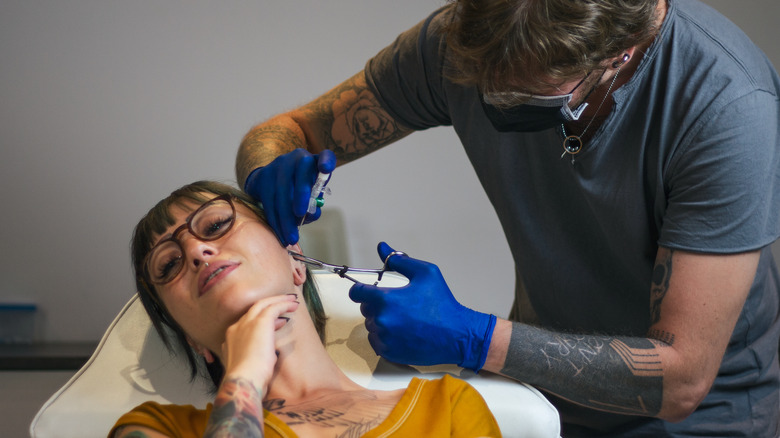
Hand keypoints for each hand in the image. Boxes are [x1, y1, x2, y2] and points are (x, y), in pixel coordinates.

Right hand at [220, 294, 299, 393]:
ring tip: (292, 301)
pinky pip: (273, 307)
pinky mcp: (260, 322)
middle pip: (253, 309)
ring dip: (278, 301)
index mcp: (232, 338)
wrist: (244, 380)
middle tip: (283, 303)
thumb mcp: (248, 365)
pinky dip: (284, 304)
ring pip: (263, 304)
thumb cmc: (248, 379)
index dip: (261, 320)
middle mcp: (237, 328)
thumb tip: (269, 352)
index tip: (277, 322)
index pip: (247, 322)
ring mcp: (247, 324)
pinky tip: (293, 305)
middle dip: (269, 305)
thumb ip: (254, 355)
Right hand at [243, 148, 335, 244]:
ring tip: (291, 238)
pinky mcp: (264, 176)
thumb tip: (312, 214)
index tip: (326, 169)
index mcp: (315, 161)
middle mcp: (298, 158)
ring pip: (281, 191)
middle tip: (301, 215)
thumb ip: (314, 203)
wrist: (270, 179)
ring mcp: (279, 165)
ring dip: (286, 217)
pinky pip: (268, 200)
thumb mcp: (311, 193)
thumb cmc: (298, 189)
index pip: (325, 156)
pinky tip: (280, 233)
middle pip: (301, 173)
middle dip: (300, 194)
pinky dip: (275, 220)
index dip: (326, 161)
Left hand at [348, 242, 496, 371]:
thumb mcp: (425, 273)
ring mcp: (385, 338)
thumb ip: (399, 260)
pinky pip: (376, 341)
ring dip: (381, 321)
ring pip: (371, 326)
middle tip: (398, 305)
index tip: (366, 291)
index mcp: (386, 299)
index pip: (356, 292)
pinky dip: (385, 337)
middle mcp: (382, 320)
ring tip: (403, 319)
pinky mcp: (389, 353)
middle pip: (366, 309)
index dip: (360, 290)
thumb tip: (383, 248)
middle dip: (377, 305)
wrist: (457, 335)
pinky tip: (402, 332)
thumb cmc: (443, 304)